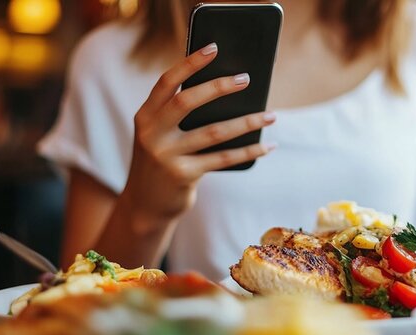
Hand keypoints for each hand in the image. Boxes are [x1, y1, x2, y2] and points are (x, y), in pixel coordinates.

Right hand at [123, 43, 275, 218]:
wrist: (144, 205)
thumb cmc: (161, 161)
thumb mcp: (161, 135)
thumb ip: (180, 116)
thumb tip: (228, 92)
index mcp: (145, 116)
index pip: (166, 82)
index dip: (190, 63)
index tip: (213, 48)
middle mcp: (151, 133)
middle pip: (187, 101)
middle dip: (220, 87)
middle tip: (247, 79)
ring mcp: (166, 156)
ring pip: (213, 132)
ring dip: (247, 121)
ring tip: (271, 115)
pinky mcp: (183, 176)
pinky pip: (223, 159)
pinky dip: (249, 151)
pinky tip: (267, 146)